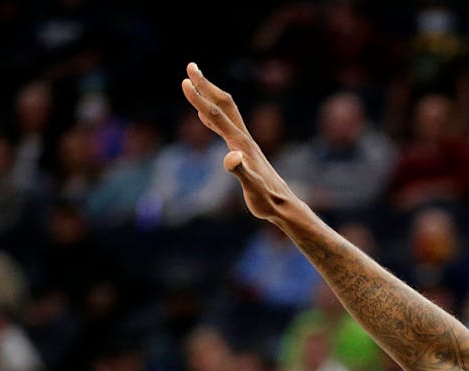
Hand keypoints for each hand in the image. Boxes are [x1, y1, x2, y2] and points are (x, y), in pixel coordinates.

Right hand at [181, 63, 305, 223]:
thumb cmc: (267, 200)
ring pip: (225, 113)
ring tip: (195, 82)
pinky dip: (212, 116)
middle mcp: (244, 139)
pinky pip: (225, 127)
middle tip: (191, 65)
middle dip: (206, 85)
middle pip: (224, 105)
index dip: (200, 99)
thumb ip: (241, 172)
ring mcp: (244, 144)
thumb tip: (230, 157)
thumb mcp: (252, 188)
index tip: (184, 81)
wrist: (284, 206)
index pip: (218, 116)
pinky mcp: (244, 151)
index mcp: (241, 144)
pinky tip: (204, 116)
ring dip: (209, 96)